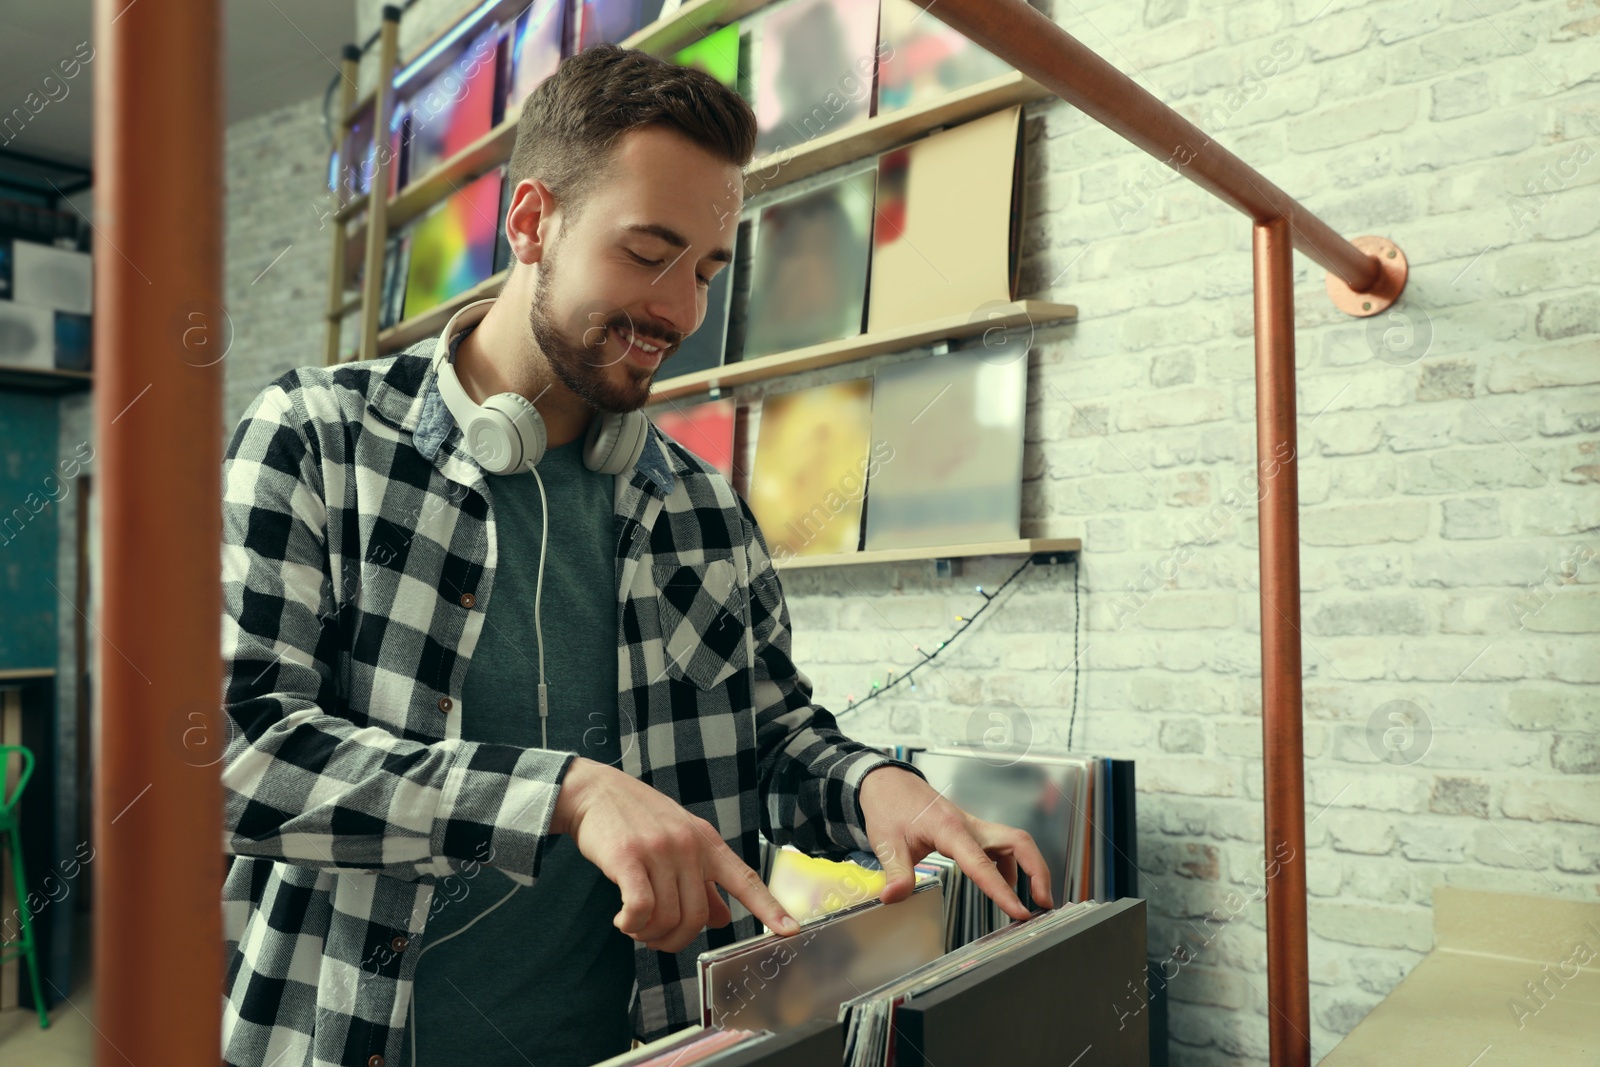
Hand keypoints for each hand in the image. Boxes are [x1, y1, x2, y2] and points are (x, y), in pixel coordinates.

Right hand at [552, 757, 801, 952]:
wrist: (597, 791)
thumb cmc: (639, 821)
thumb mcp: (680, 843)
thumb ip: (703, 883)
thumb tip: (724, 919)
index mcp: (707, 842)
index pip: (745, 878)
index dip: (769, 907)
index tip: (790, 930)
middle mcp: (689, 845)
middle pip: (697, 917)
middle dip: (675, 939)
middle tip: (655, 938)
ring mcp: (660, 849)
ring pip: (668, 917)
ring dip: (648, 934)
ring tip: (634, 926)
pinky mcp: (629, 857)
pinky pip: (641, 908)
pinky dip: (632, 924)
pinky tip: (623, 920)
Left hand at [857, 766, 1053, 919]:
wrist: (888, 783)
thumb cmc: (889, 807)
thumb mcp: (886, 843)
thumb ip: (896, 873)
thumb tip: (893, 897)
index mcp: (950, 829)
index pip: (983, 864)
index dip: (1003, 891)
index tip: (1019, 913)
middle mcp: (969, 825)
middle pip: (1018, 842)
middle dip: (1038, 871)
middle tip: (1045, 903)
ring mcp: (973, 826)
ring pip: (1014, 842)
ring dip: (1030, 868)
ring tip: (1033, 900)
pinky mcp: (971, 830)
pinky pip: (1001, 846)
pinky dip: (1010, 866)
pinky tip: (1005, 882)